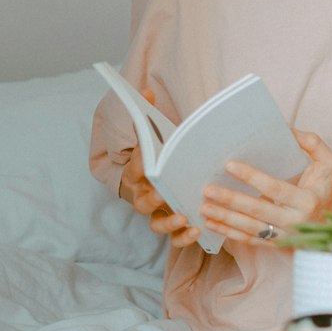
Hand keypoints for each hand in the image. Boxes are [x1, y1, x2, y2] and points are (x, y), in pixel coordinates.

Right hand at [118, 90, 199, 248]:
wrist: (168, 176)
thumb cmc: (164, 156)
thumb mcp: (159, 135)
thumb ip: (149, 114)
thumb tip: (147, 92)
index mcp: (139, 173)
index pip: (135, 167)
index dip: (139, 160)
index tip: (148, 152)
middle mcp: (145, 196)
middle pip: (142, 200)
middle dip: (152, 196)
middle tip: (164, 192)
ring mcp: (158, 213)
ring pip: (155, 223)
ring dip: (168, 222)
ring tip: (182, 216)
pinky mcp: (173, 227)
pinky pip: (174, 238)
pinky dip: (183, 237)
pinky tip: (197, 231)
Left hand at [199, 130, 331, 244]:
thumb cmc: (325, 187)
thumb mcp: (328, 162)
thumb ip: (312, 143)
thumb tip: (288, 130)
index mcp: (306, 199)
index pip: (274, 188)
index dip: (251, 177)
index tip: (229, 165)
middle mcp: (295, 221)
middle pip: (257, 211)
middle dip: (230, 200)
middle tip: (208, 189)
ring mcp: (284, 236)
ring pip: (250, 229)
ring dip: (225, 218)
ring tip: (204, 207)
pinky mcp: (276, 244)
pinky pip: (249, 240)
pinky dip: (228, 233)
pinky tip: (211, 224)